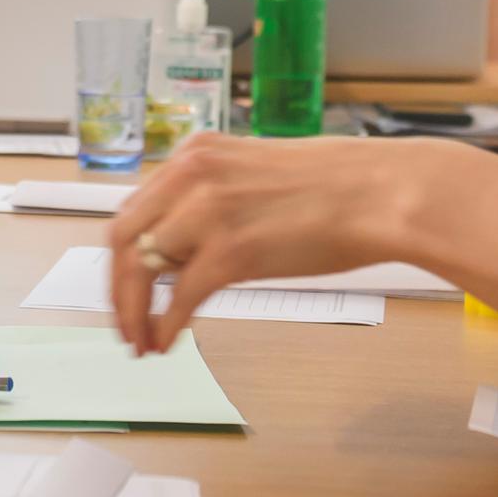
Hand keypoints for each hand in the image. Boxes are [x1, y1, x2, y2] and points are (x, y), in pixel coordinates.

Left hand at [102, 134, 455, 352]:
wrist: (380, 193)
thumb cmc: (336, 187)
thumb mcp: (254, 174)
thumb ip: (212, 199)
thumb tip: (186, 242)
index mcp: (196, 154)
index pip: (134, 208)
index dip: (120, 255)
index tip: (123, 284)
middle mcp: (192, 175)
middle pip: (122, 238)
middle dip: (117, 289)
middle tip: (124, 323)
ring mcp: (208, 211)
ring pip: (141, 269)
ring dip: (135, 314)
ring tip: (143, 342)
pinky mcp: (231, 251)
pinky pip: (178, 298)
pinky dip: (165, 326)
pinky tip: (167, 342)